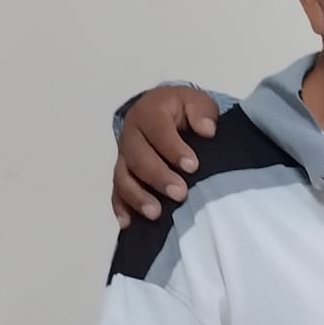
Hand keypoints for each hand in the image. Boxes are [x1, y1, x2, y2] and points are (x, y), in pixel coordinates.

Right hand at [112, 86, 221, 226]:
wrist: (164, 112)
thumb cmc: (183, 109)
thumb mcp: (197, 102)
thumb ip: (202, 111)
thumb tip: (207, 130)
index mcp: (148, 112)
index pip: (158, 130)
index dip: (173, 148)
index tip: (193, 166)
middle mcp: (131, 134)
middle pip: (138, 157)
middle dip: (158, 177)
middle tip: (180, 193)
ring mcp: (124, 156)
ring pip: (123, 177)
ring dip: (138, 196)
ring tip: (155, 213)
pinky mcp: (123, 174)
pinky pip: (116, 192)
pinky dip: (121, 207)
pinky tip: (129, 222)